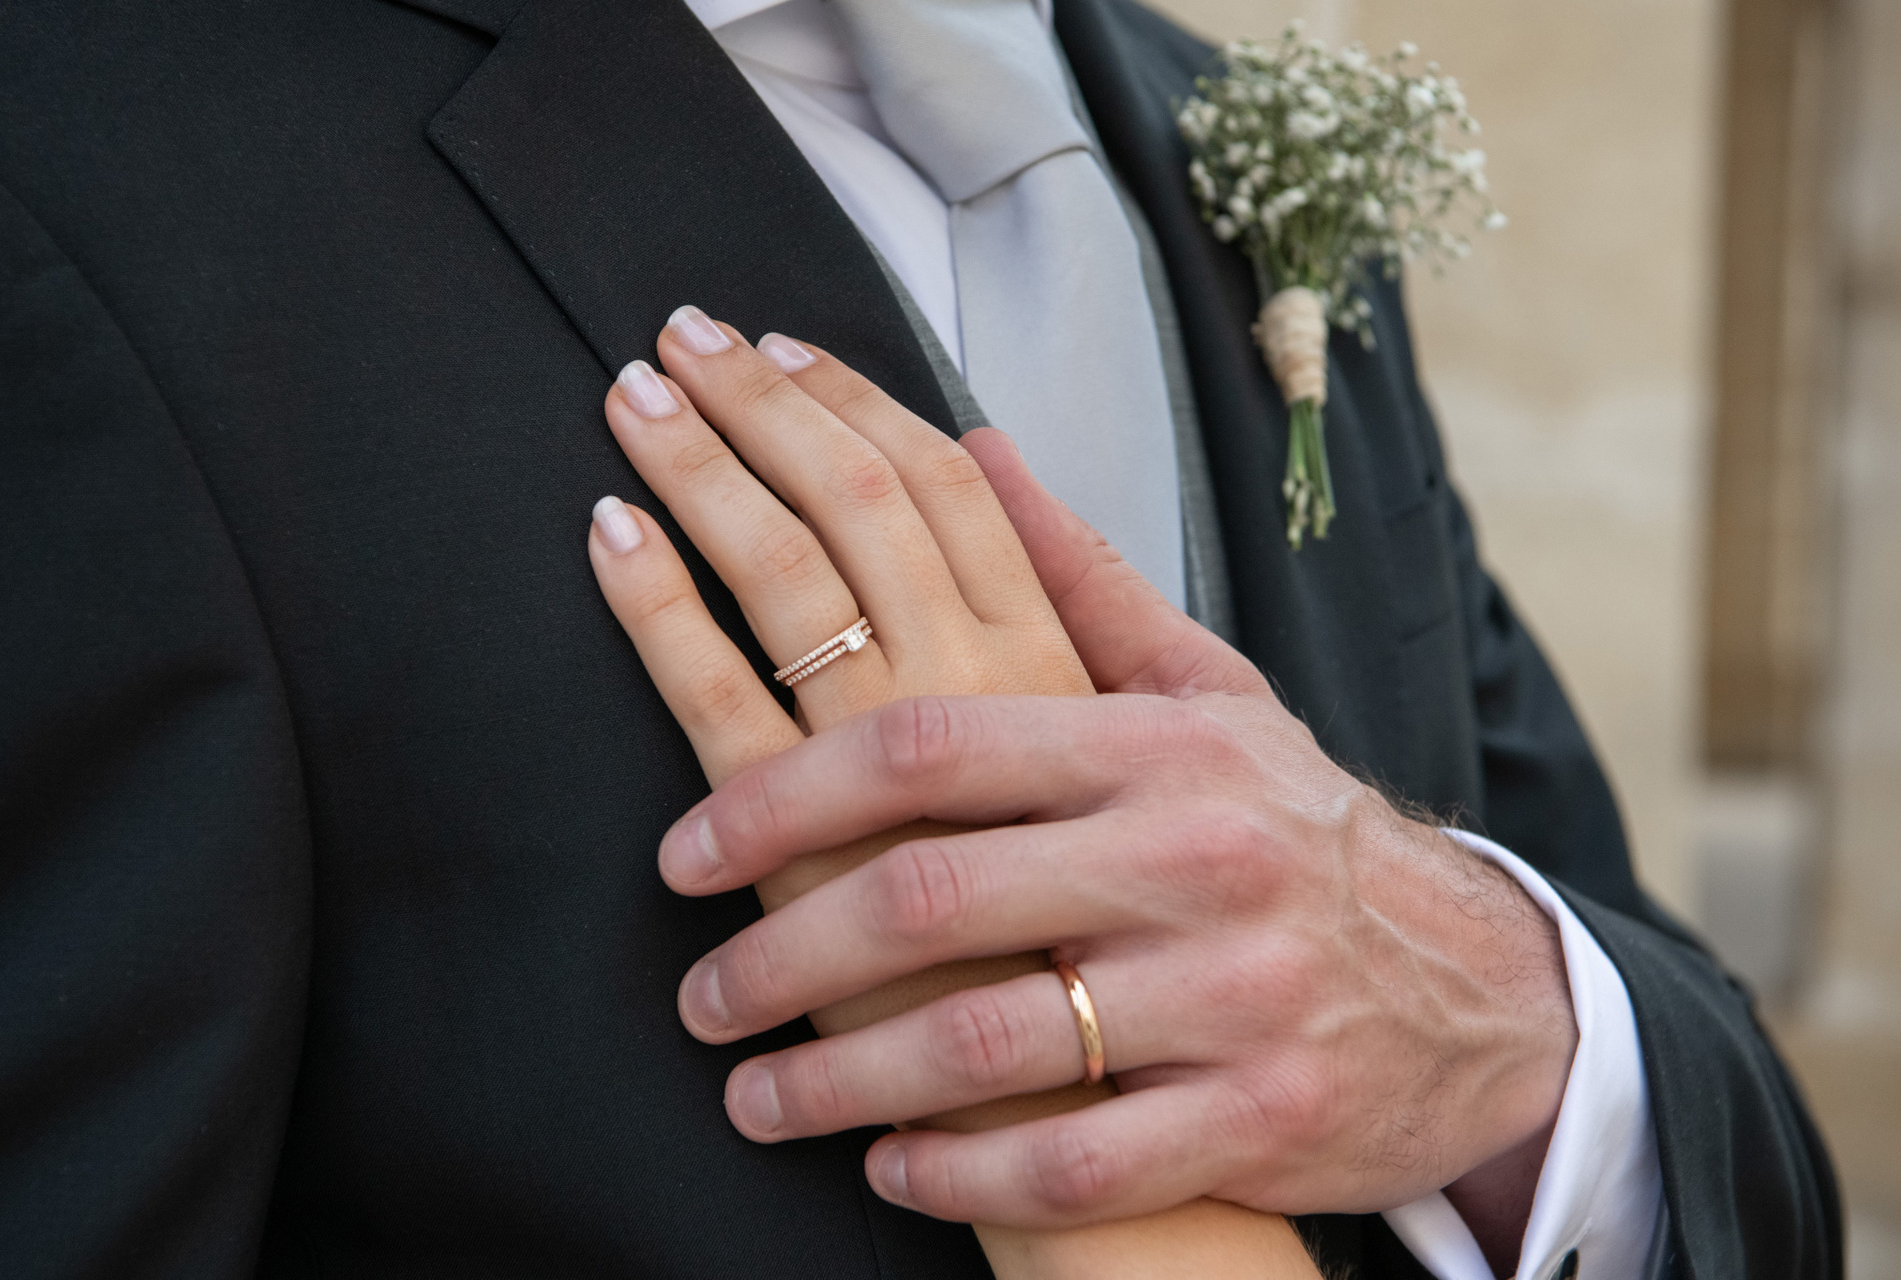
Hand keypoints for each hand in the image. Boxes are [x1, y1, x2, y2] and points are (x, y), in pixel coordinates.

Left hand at [587, 307, 1319, 1277]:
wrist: (1474, 988)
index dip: (780, 794)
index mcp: (1157, 746)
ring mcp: (1232, 998)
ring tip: (755, 1095)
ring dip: (837, 1083)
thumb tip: (964, 446)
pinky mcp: (1258, 1121)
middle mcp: (1194, 860)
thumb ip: (1076, 584)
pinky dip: (958, 1172)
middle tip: (703, 995)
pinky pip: (1071, 1163)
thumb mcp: (1208, 698)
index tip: (684, 850)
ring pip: (982, 1049)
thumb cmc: (1295, 832)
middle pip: (931, 896)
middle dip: (780, 952)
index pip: (928, 747)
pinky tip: (887, 1166)